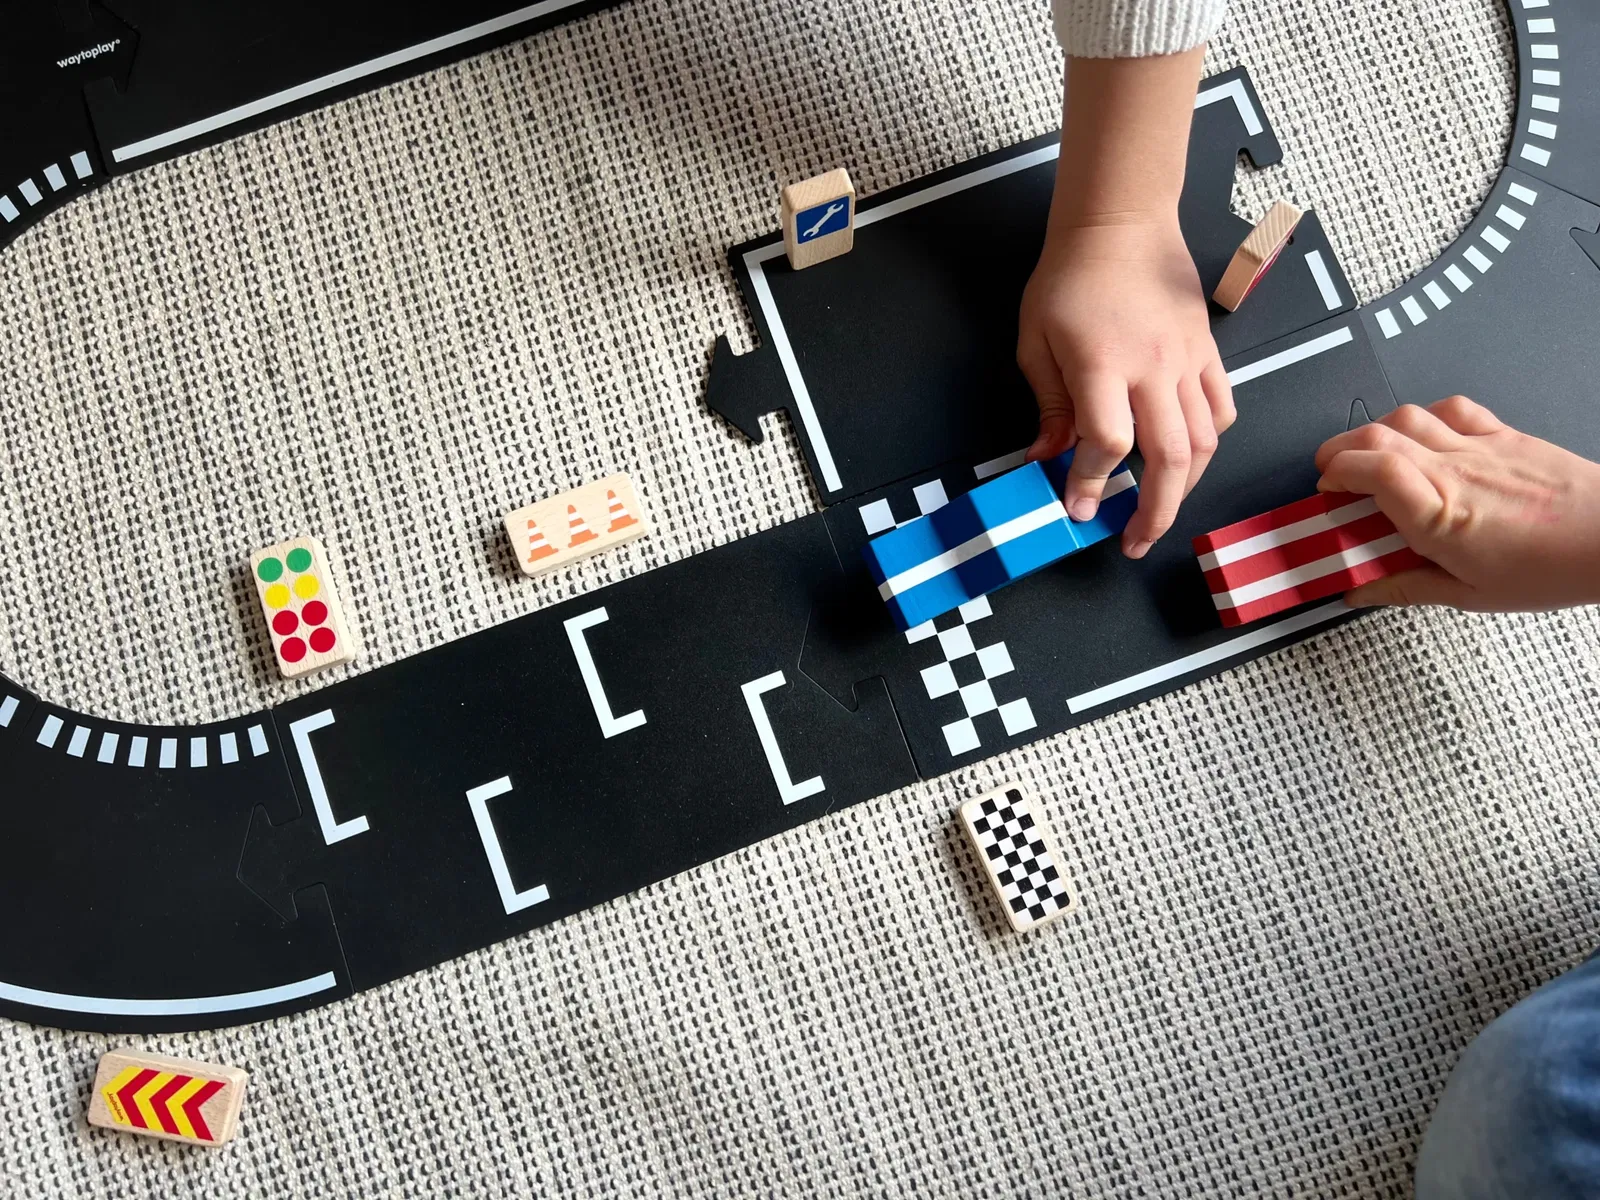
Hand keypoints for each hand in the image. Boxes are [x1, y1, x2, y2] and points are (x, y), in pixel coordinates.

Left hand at [1018, 214, 1233, 558]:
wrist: (1121, 222)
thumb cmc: (1070, 276)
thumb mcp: (1036, 340)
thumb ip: (1049, 404)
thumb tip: (1048, 457)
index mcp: (1104, 364)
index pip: (1108, 443)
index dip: (1092, 484)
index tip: (1077, 508)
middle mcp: (1153, 368)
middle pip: (1170, 458)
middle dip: (1154, 511)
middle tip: (1134, 540)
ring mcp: (1187, 361)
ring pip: (1205, 441)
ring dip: (1186, 486)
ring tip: (1160, 510)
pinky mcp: (1207, 351)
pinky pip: (1222, 408)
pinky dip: (1210, 443)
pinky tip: (1189, 459)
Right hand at [1314, 396, 1599, 610]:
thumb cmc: (1552, 569)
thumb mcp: (1470, 596)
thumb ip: (1405, 588)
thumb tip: (1362, 591)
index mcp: (1441, 515)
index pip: (1371, 469)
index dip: (1336, 472)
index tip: (1326, 492)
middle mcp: (1456, 472)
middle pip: (1378, 435)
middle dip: (1340, 449)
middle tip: (1331, 474)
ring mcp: (1479, 447)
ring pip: (1409, 415)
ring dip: (1376, 430)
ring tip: (1368, 454)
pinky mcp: (1503, 435)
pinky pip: (1452, 409)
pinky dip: (1425, 416)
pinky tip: (1422, 435)